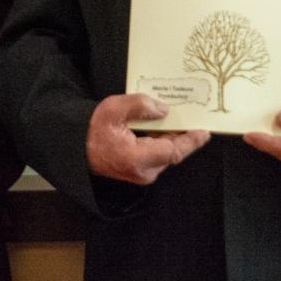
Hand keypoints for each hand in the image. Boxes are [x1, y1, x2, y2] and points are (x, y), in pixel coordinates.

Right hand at [86, 93, 209, 184]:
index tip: (204, 131)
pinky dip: (164, 140)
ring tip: (180, 117)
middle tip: (193, 116)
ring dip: (174, 136)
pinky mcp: (140, 171)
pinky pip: (159, 154)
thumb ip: (140, 106)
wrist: (76, 148)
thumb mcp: (114, 109)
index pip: (174, 151)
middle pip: (173, 151)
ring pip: (167, 153)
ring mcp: (142, 174)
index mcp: (137, 158)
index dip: (191, 141)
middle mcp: (143, 171)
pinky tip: (165, 125)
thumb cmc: (92, 130)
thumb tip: (163, 109)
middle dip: (184, 134)